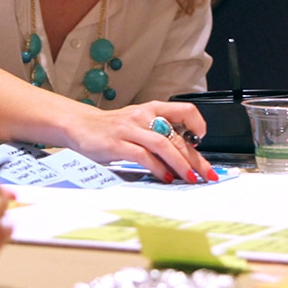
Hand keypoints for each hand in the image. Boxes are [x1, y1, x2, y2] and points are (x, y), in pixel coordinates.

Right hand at [60, 100, 216, 183]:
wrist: (80, 125)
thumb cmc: (113, 128)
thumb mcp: (139, 123)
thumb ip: (160, 133)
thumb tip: (186, 154)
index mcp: (152, 109)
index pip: (184, 110)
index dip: (198, 125)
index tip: (203, 140)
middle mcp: (143, 116)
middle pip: (176, 137)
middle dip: (195, 158)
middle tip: (206, 173)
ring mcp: (130, 130)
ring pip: (163, 145)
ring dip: (180, 164)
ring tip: (190, 178)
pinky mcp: (117, 144)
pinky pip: (143, 155)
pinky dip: (157, 167)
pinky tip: (165, 177)